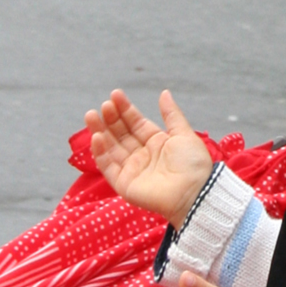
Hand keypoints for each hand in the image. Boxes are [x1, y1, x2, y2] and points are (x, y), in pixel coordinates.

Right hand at [85, 90, 212, 228]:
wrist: (194, 193)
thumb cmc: (193, 165)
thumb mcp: (184, 134)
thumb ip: (171, 114)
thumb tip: (164, 93)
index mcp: (157, 143)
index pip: (136, 123)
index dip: (125, 109)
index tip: (115, 94)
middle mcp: (143, 155)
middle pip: (121, 134)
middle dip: (110, 119)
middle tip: (104, 105)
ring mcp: (132, 170)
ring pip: (110, 148)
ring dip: (100, 131)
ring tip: (91, 115)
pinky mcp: (124, 184)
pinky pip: (108, 167)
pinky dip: (100, 152)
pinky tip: (97, 136)